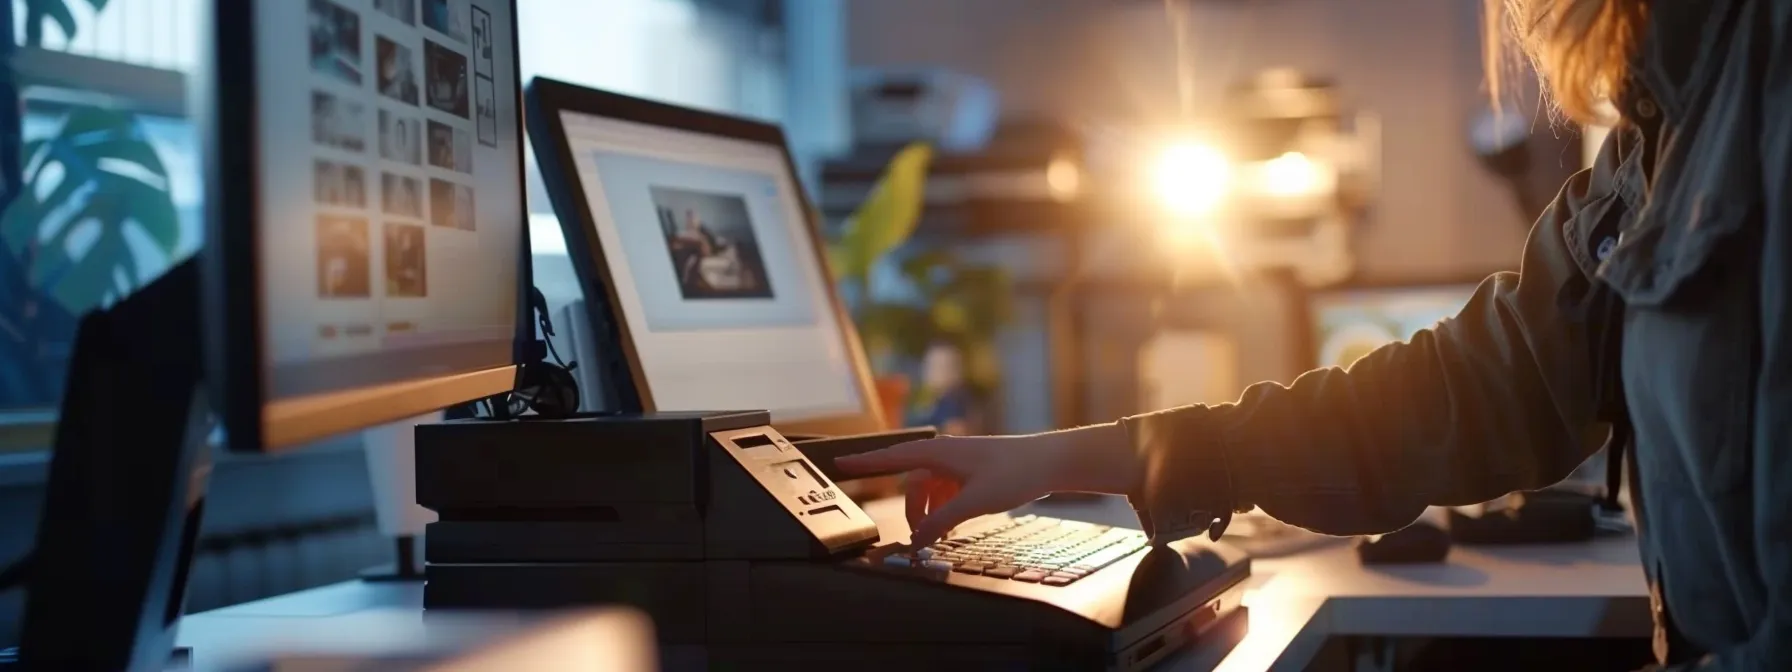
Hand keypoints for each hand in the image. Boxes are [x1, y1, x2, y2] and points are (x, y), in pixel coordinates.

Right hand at [834, 423, 1142, 544]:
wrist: (1052, 462)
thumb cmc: (1017, 471)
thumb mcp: (975, 501)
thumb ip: (942, 520)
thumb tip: (919, 537)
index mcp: (939, 453)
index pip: (891, 458)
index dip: (864, 462)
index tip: (840, 464)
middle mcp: (945, 455)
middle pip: (912, 484)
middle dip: (911, 511)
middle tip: (916, 537)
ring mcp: (958, 463)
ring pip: (929, 490)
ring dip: (930, 514)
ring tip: (937, 537)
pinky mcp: (971, 473)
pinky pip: (945, 492)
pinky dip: (943, 510)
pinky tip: (950, 527)